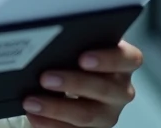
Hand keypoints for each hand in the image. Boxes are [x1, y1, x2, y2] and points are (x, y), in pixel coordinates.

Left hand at [22, 41, 143, 126]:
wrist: (69, 83)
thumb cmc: (75, 57)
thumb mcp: (80, 46)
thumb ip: (74, 43)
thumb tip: (48, 41)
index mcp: (124, 62)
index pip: (128, 59)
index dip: (108, 59)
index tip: (83, 58)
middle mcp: (121, 89)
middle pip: (105, 89)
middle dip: (73, 83)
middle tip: (45, 78)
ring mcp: (108, 113)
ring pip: (88, 115)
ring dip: (57, 108)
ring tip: (32, 101)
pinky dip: (50, 124)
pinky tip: (35, 116)